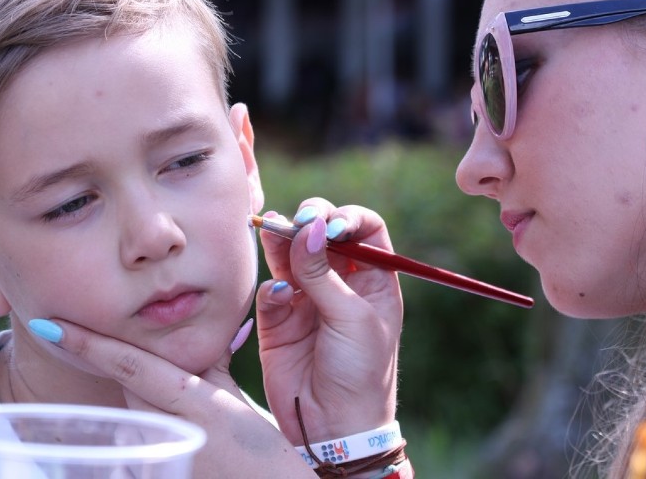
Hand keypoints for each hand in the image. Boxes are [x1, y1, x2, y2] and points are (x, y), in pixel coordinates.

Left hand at [35, 320, 314, 477]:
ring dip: (151, 411)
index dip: (85, 343)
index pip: (127, 364)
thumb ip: (213, 364)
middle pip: (130, 386)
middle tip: (183, 387)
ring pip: (133, 417)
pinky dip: (152, 438)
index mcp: (189, 400)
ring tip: (195, 427)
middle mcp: (163, 429)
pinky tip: (189, 447)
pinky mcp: (148, 475)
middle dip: (145, 376)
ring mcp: (151, 459)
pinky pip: (137, 448)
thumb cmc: (263, 454)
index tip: (47, 325)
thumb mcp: (236, 402)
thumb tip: (212, 329)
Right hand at [256, 199, 403, 444]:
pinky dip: (272, 286)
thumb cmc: (360, 373)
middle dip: (311, 221)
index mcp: (374, 279)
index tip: (332, 226)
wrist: (333, 427)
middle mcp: (341, 282)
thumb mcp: (353, 319)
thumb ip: (324, 274)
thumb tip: (308, 229)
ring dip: (282, 240)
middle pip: (324, 234)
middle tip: (300, 221)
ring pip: (291, 254)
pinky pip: (271, 288)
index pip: (364, 229)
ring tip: (274, 230)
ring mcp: (308, 299)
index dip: (348, 218)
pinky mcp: (280, 319)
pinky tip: (280, 295)